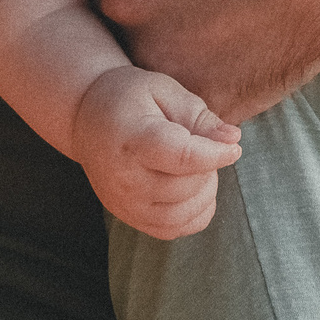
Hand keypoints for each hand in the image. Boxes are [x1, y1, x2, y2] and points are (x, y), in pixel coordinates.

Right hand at [72, 65, 242, 240]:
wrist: (85, 118)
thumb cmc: (131, 98)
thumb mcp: (164, 90)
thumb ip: (199, 116)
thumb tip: (232, 139)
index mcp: (133, 139)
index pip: (183, 157)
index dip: (216, 154)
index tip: (234, 146)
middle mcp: (125, 178)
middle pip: (187, 186)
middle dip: (209, 167)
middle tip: (203, 144)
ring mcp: (125, 204)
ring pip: (183, 214)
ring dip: (204, 191)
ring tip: (197, 165)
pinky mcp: (129, 218)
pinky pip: (175, 229)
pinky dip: (194, 212)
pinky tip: (192, 187)